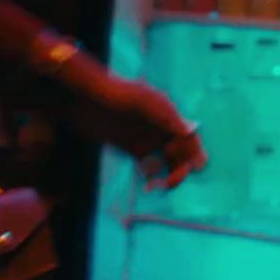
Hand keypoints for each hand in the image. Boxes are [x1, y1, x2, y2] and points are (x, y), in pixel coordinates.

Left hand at [71, 78, 207, 189]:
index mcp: (169, 116)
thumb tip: (190, 131)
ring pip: (166, 160)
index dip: (194, 152)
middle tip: (172, 182)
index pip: (189, 137)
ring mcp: (146, 138)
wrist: (85, 97)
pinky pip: (146, 165)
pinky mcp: (130, 147)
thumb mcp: (144, 101)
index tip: (192, 167)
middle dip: (182, 167)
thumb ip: (166, 116)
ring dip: (169, 173)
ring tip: (162, 186)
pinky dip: (151, 175)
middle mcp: (161, 129)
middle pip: (181, 151)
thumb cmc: (117, 94)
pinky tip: (148, 183)